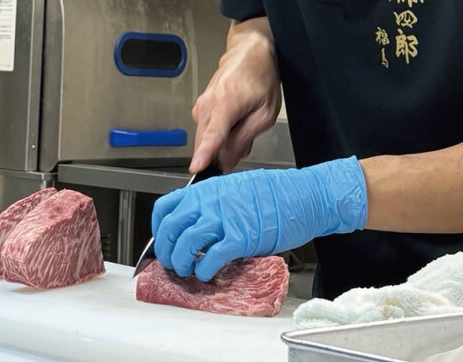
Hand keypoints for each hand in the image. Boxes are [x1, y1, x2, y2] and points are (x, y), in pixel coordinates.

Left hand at [151, 157, 368, 281]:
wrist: (304, 196)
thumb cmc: (276, 194)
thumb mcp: (235, 189)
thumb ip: (213, 204)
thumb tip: (197, 223)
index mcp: (207, 189)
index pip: (167, 207)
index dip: (159, 228)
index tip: (162, 239)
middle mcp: (210, 202)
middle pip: (172, 228)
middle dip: (166, 250)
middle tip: (171, 261)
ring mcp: (224, 219)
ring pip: (186, 244)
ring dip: (181, 263)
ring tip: (186, 271)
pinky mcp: (240, 238)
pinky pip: (210, 258)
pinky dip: (203, 270)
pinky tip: (206, 274)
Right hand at [192, 19, 281, 172]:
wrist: (248, 53)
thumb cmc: (260, 78)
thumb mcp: (265, 113)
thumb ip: (245, 138)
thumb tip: (228, 161)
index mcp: (225, 104)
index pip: (213, 136)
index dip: (205, 154)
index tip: (196, 168)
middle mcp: (207, 105)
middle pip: (206, 142)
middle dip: (222, 154)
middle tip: (244, 144)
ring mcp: (200, 106)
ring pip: (206, 139)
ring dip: (223, 143)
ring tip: (243, 126)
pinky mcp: (199, 108)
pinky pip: (207, 131)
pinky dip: (220, 134)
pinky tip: (234, 123)